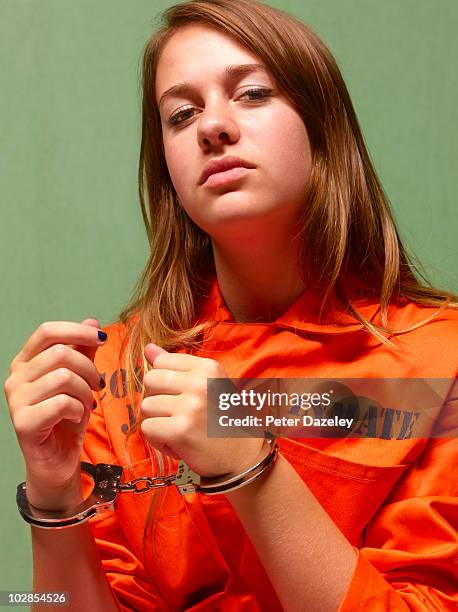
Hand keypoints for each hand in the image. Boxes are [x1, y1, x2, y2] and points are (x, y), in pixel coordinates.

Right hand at [4, 318, 106, 508]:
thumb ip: (83, 351)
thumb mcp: (80, 379)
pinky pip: (62, 403)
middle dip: (89, 368)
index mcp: (26, 362)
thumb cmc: (68, 417)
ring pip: (64, 377)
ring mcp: (15, 400)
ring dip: (85, 391)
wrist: (59, 459)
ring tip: (87, 403)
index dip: (77, 330)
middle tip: (98, 385)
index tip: (102, 339)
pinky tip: (78, 416)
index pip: (47, 331)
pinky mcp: (23, 422)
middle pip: (61, 354)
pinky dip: (79, 408)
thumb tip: (92, 321)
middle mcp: (15, 378)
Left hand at [140, 344, 264, 477]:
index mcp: (208, 367)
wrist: (242, 455)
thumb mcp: (205, 384)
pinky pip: (147, 428)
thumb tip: (148, 348)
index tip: (182, 396)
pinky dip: (158, 440)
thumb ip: (176, 365)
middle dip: (158, 399)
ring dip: (158, 421)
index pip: (161, 361)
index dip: (164, 382)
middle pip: (150, 380)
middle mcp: (200, 383)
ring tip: (180, 429)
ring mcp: (190, 407)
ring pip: (146, 405)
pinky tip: (178, 443)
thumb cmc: (221, 418)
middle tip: (179, 414)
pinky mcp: (180, 430)